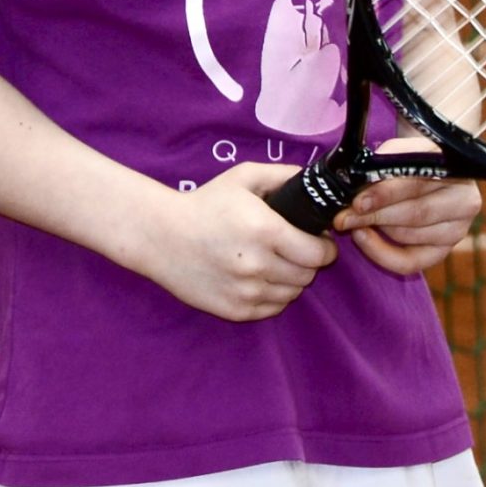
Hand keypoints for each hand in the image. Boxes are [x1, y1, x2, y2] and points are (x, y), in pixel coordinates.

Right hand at [130, 162, 335, 319]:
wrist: (161, 236)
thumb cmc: (205, 204)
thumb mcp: (243, 177)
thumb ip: (283, 175)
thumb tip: (314, 181)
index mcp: (265, 231)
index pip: (319, 254)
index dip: (325, 247)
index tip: (319, 241)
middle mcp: (258, 265)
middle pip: (308, 275)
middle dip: (308, 262)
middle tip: (296, 249)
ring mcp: (246, 292)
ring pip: (293, 293)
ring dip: (291, 279)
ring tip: (276, 263)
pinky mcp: (234, 311)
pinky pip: (273, 308)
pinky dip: (273, 295)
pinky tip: (261, 278)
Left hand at [337, 160, 482, 275]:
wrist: (426, 173)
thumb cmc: (410, 160)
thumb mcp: (399, 152)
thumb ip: (383, 164)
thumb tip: (357, 185)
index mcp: (455, 168)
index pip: (418, 184)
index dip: (385, 194)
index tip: (358, 202)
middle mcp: (464, 200)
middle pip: (415, 214)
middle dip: (374, 216)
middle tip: (344, 218)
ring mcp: (457, 229)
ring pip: (409, 236)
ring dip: (377, 230)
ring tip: (355, 220)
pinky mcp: (443, 251)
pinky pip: (410, 262)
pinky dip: (382, 255)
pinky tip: (365, 239)